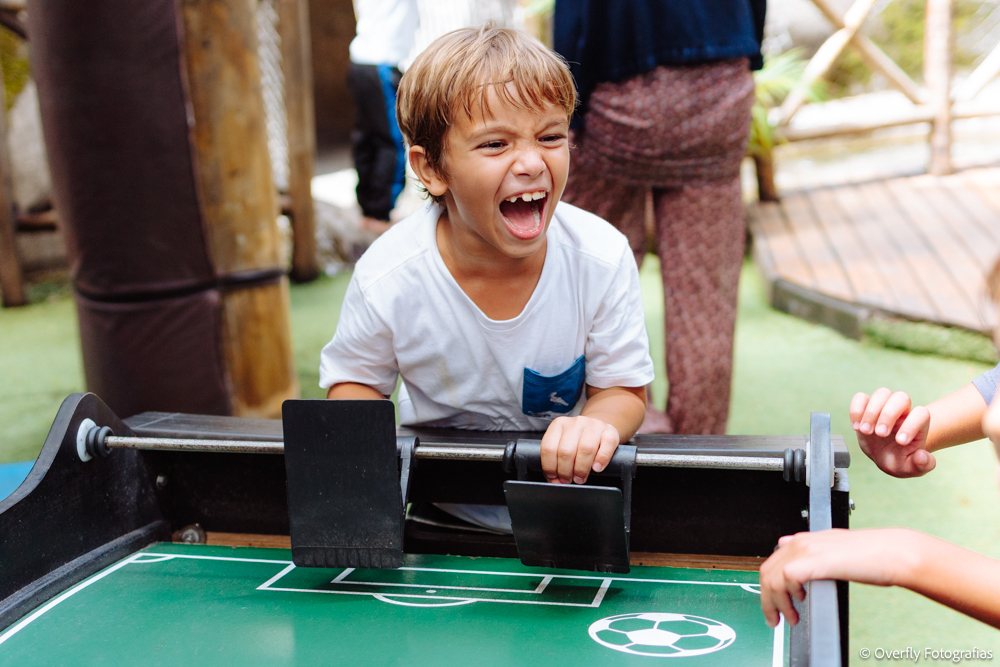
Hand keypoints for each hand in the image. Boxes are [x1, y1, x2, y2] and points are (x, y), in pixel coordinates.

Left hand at [540, 415, 618, 483]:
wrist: (599, 428)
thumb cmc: (578, 441)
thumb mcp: (563, 445)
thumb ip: (555, 461)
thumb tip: (555, 481)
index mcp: (559, 424)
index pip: (549, 448)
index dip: (550, 466)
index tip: (554, 477)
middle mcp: (576, 422)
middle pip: (566, 451)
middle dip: (565, 471)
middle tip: (568, 480)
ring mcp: (594, 425)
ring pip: (585, 449)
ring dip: (581, 469)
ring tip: (580, 478)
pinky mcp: (610, 431)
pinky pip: (607, 445)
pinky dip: (601, 460)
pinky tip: (597, 468)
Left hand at [759, 528, 918, 626]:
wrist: (892, 553)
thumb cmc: (873, 556)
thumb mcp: (834, 552)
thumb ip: (814, 556)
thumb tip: (799, 566)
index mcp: (804, 540)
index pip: (772, 562)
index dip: (769, 585)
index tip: (773, 602)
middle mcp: (801, 542)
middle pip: (766, 571)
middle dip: (767, 599)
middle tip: (775, 618)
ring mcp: (806, 550)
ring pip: (772, 578)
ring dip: (777, 603)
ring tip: (790, 617)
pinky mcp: (814, 560)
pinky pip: (785, 578)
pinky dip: (788, 595)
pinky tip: (800, 603)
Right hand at [850, 388, 934, 476]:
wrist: (885, 456)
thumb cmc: (901, 461)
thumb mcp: (913, 468)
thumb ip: (923, 465)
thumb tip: (922, 456)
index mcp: (917, 424)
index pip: (921, 413)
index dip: (912, 425)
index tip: (900, 442)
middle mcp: (902, 412)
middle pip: (901, 397)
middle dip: (888, 415)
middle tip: (880, 434)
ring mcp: (884, 407)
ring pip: (882, 393)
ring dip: (871, 412)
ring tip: (865, 431)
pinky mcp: (866, 408)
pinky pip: (860, 398)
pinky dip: (856, 410)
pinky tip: (856, 428)